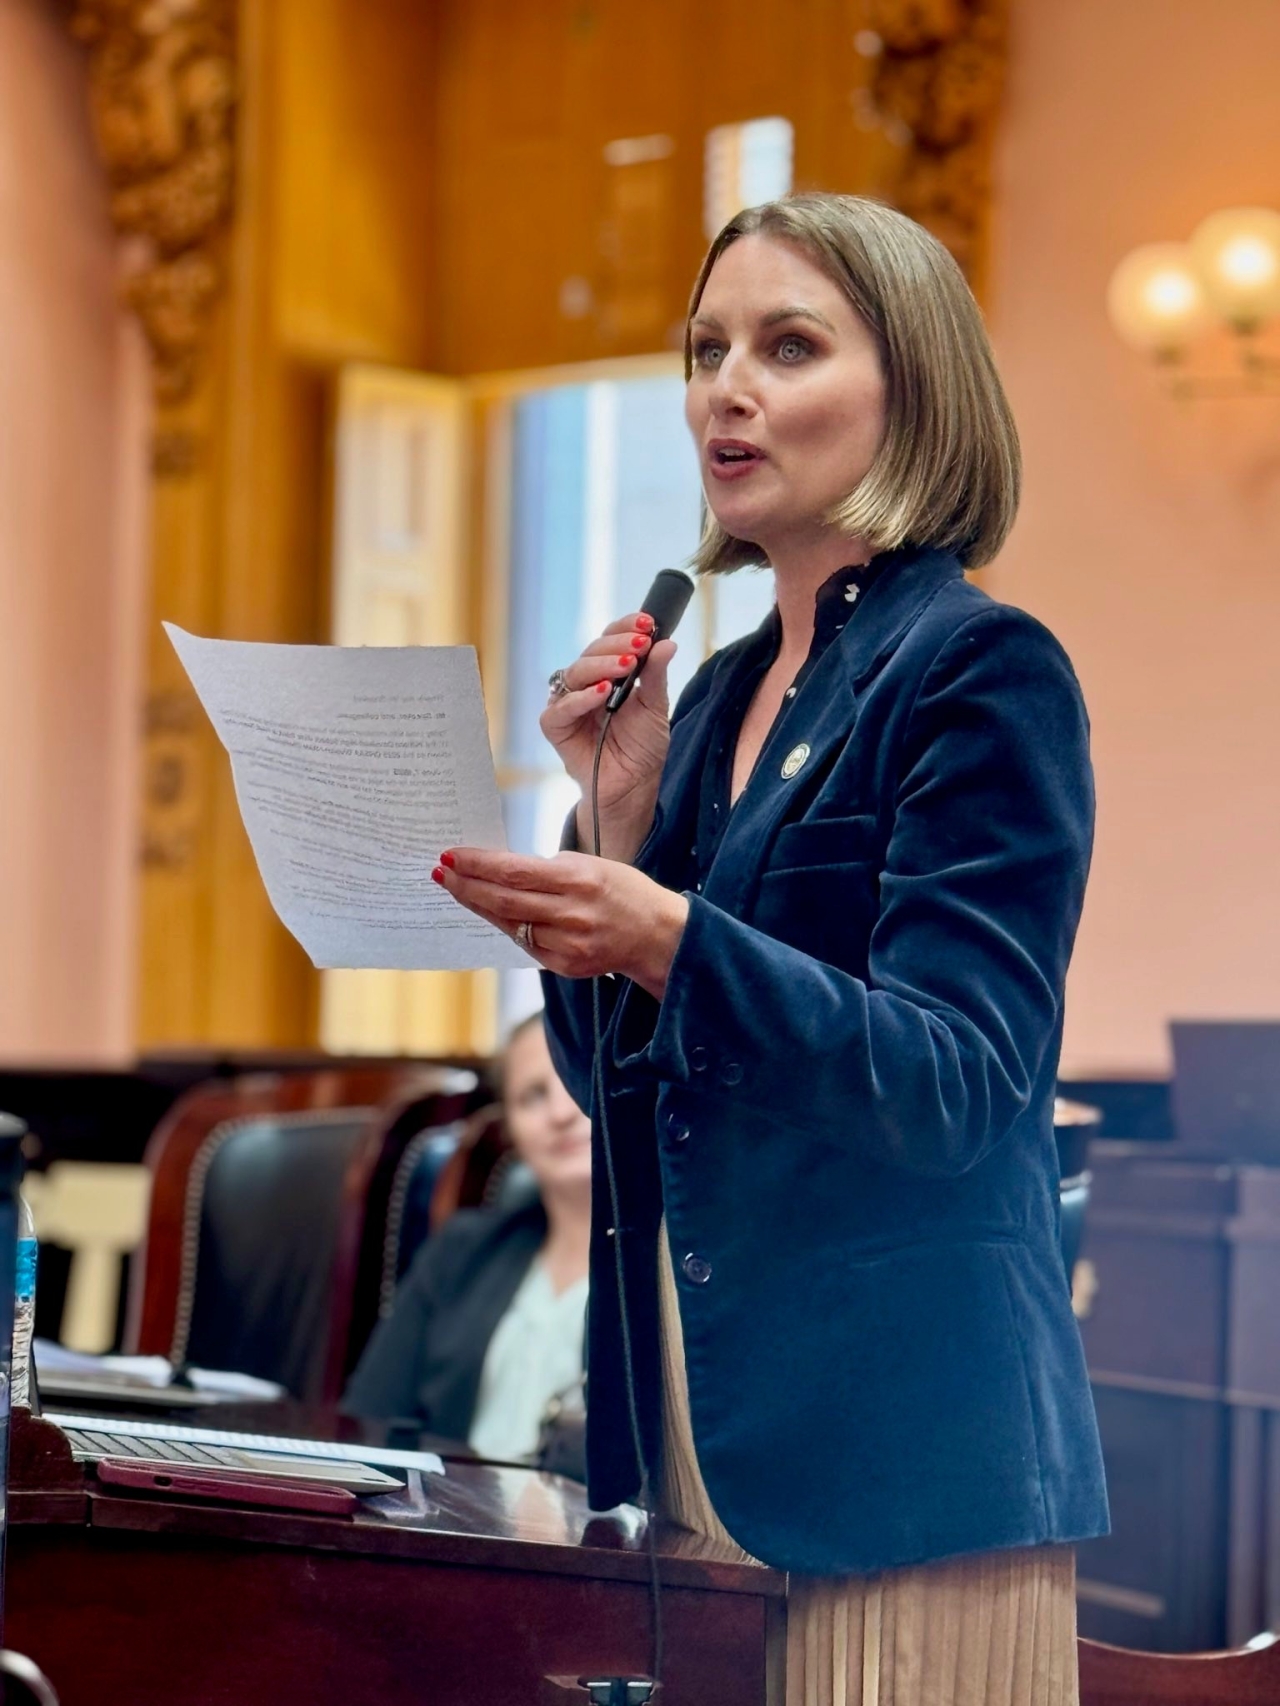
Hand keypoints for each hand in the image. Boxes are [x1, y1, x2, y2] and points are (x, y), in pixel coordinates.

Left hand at [434, 847, 688, 1000]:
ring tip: (456, 889)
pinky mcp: (564, 965)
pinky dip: (503, 925)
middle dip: (466, 885)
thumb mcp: (591, 866)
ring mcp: (567, 944)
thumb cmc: (624, 892)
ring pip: (508, 924)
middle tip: (441, 872)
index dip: (477, 864)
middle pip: (503, 900)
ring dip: (477, 906)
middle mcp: (571, 914)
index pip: (514, 872)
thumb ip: (548, 870)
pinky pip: (523, 943)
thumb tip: (499, 869)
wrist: (658, 937)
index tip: (450, 855)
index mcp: (579, 881)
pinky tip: (488, 911)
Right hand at [540, 612, 676, 862]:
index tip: (648, 622)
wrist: (633, 787)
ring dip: (602, 666)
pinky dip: (581, 698)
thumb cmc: (641, 748)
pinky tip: (602, 693)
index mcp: (608, 673)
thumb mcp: (655, 707)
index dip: (626, 627)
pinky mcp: (556, 727)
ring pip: (575, 672)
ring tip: (626, 667)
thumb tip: (667, 642)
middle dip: (618, 645)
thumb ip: (656, 676)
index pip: (611, 640)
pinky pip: (560, 707)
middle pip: (592, 652)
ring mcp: (568, 704)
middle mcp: (585, 684)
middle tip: (641, 644)